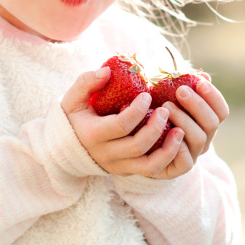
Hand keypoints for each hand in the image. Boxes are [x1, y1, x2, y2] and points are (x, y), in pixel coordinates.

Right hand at [62, 68, 187, 178]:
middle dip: (156, 127)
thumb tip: (107, 71)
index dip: (138, 110)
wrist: (65, 150)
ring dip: (168, 149)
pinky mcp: (128, 172)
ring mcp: (118, 167)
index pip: (121, 125)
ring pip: (149, 166)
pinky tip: (176, 141)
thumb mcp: (72, 99)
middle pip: (138, 146)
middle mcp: (106, 155)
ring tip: (180, 130)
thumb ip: (86, 82)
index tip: (147, 95)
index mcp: (93, 135)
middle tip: (166, 110)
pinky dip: (167, 158)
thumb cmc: (73, 119)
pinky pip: (151, 171)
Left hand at [157, 76, 228, 167]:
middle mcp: (203, 139)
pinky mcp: (178, 169)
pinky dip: (178, 147)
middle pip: (212, 123)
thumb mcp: (167, 98)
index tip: (199, 82)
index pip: (221, 111)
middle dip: (198, 105)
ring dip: (184, 120)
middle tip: (180, 91)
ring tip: (166, 107)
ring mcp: (192, 154)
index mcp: (205, 122)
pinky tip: (167, 132)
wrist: (135, 148)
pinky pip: (186, 162)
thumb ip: (183, 87)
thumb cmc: (154, 116)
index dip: (214, 96)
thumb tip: (202, 73)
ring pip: (199, 139)